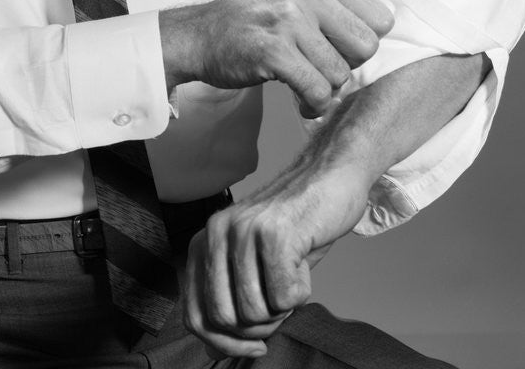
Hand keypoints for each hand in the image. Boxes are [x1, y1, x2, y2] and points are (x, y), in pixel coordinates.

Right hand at [160, 0, 393, 116]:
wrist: (201, 34)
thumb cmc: (255, 25)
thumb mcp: (297, 2)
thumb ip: (335, 13)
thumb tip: (381, 39)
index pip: (381, 18)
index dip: (365, 43)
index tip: (342, 51)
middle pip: (367, 47)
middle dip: (349, 68)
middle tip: (323, 70)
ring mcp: (289, 23)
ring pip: (340, 74)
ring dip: (326, 91)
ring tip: (306, 87)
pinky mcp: (273, 52)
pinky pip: (317, 91)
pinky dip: (313, 105)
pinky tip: (300, 100)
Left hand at [183, 161, 369, 358]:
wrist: (329, 178)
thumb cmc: (296, 225)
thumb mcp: (254, 262)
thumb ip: (230, 296)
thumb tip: (215, 347)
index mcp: (205, 241)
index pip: (195, 314)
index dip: (222, 343)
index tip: (252, 346)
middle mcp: (216, 233)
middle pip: (222, 319)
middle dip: (256, 329)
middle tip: (280, 308)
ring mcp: (244, 231)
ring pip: (253, 313)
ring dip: (282, 309)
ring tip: (293, 276)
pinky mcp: (274, 234)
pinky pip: (284, 298)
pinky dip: (301, 293)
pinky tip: (304, 264)